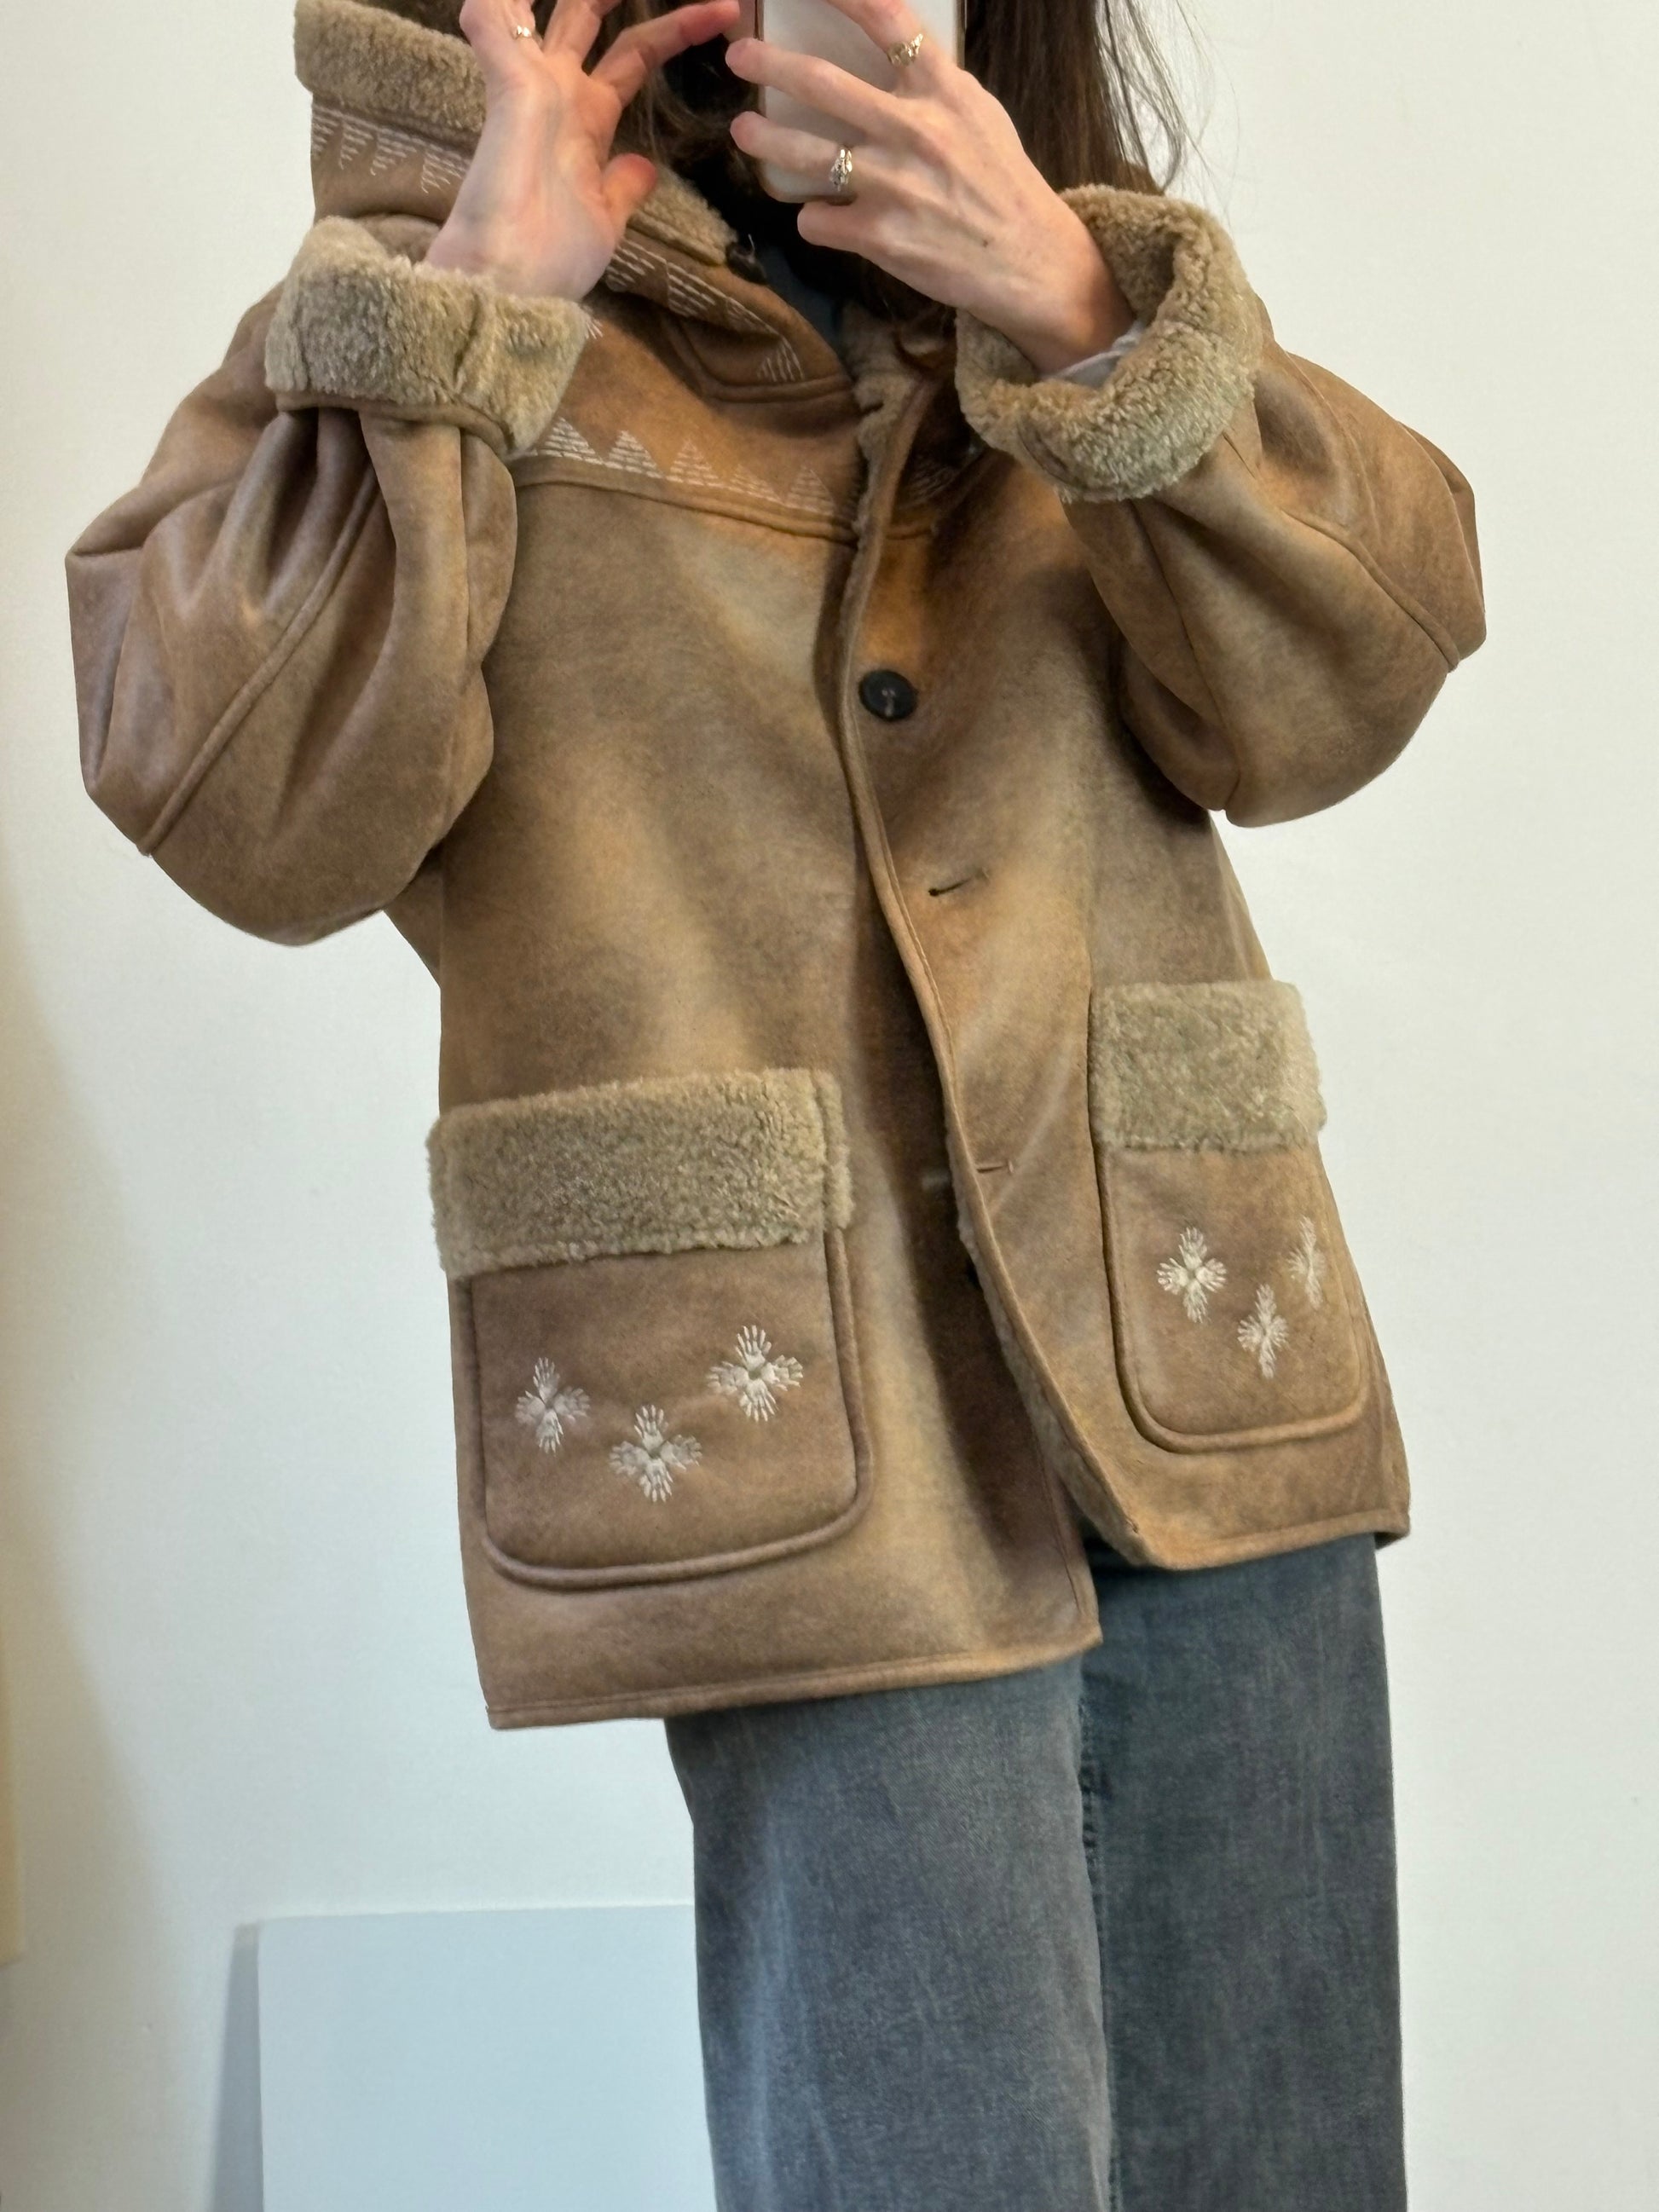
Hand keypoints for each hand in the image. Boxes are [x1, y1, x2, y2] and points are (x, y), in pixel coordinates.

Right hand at [426, 0, 741, 298]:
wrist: (513, 285)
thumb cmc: (553, 260)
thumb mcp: (606, 219)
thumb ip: (622, 186)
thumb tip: (644, 167)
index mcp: (585, 121)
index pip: (635, 55)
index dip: (675, 30)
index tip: (723, 13)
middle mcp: (557, 93)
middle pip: (591, 17)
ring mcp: (531, 86)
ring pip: (538, 8)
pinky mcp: (509, 85)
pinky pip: (493, 22)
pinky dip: (494, 7)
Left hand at [723, 0, 1134, 370]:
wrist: (1026, 261)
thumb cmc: (1002, 183)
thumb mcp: (979, 113)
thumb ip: (934, 82)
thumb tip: (893, 49)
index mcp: (942, 91)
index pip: (887, 20)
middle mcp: (914, 129)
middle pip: (823, 83)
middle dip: (770, 66)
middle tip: (738, 58)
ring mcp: (893, 184)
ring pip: (806, 154)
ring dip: (764, 140)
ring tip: (743, 132)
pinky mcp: (878, 235)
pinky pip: (818, 219)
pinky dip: (812, 217)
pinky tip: (821, 216)